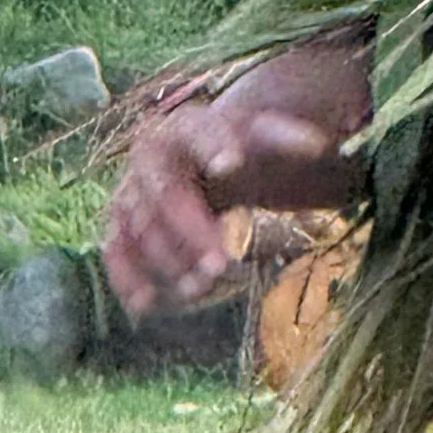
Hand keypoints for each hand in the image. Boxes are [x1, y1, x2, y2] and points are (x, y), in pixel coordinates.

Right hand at [105, 98, 336, 316]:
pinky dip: (127, 277)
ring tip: (203, 288)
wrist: (204, 159)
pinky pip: (116, 251)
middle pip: (166, 193)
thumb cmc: (240, 150)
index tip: (233, 165)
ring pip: (141, 227)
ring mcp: (131, 191)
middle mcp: (150, 156)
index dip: (214, 147)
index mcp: (187, 128)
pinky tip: (146, 304)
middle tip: (222, 264)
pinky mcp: (122, 225)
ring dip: (169, 260)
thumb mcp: (265, 139)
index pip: (199, 134)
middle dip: (192, 230)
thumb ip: (286, 139)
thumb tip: (316, 146)